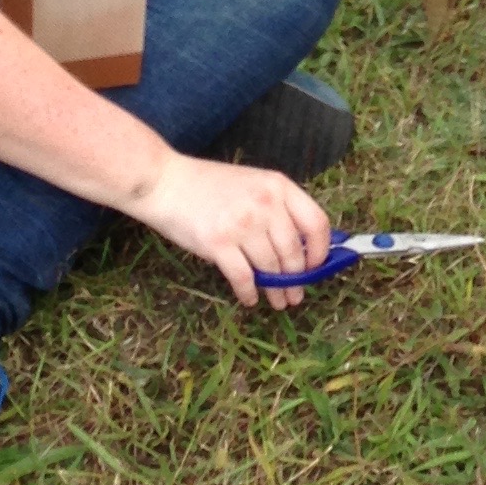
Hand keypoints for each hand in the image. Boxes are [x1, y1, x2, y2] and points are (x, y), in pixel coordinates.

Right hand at [137, 149, 333, 308]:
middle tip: (295, 295)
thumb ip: (277, 208)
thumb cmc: (209, 186)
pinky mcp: (218, 243)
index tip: (315, 267)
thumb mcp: (253, 184)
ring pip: (270, 268)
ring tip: (277, 302)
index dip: (320, 251)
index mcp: (279, 186)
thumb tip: (301, 248)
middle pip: (293, 252)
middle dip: (296, 279)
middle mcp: (266, 204)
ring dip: (276, 291)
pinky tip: (250, 299)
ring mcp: (243, 224)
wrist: (165, 182)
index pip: (315, 222)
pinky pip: (243, 278)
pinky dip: (249, 293)